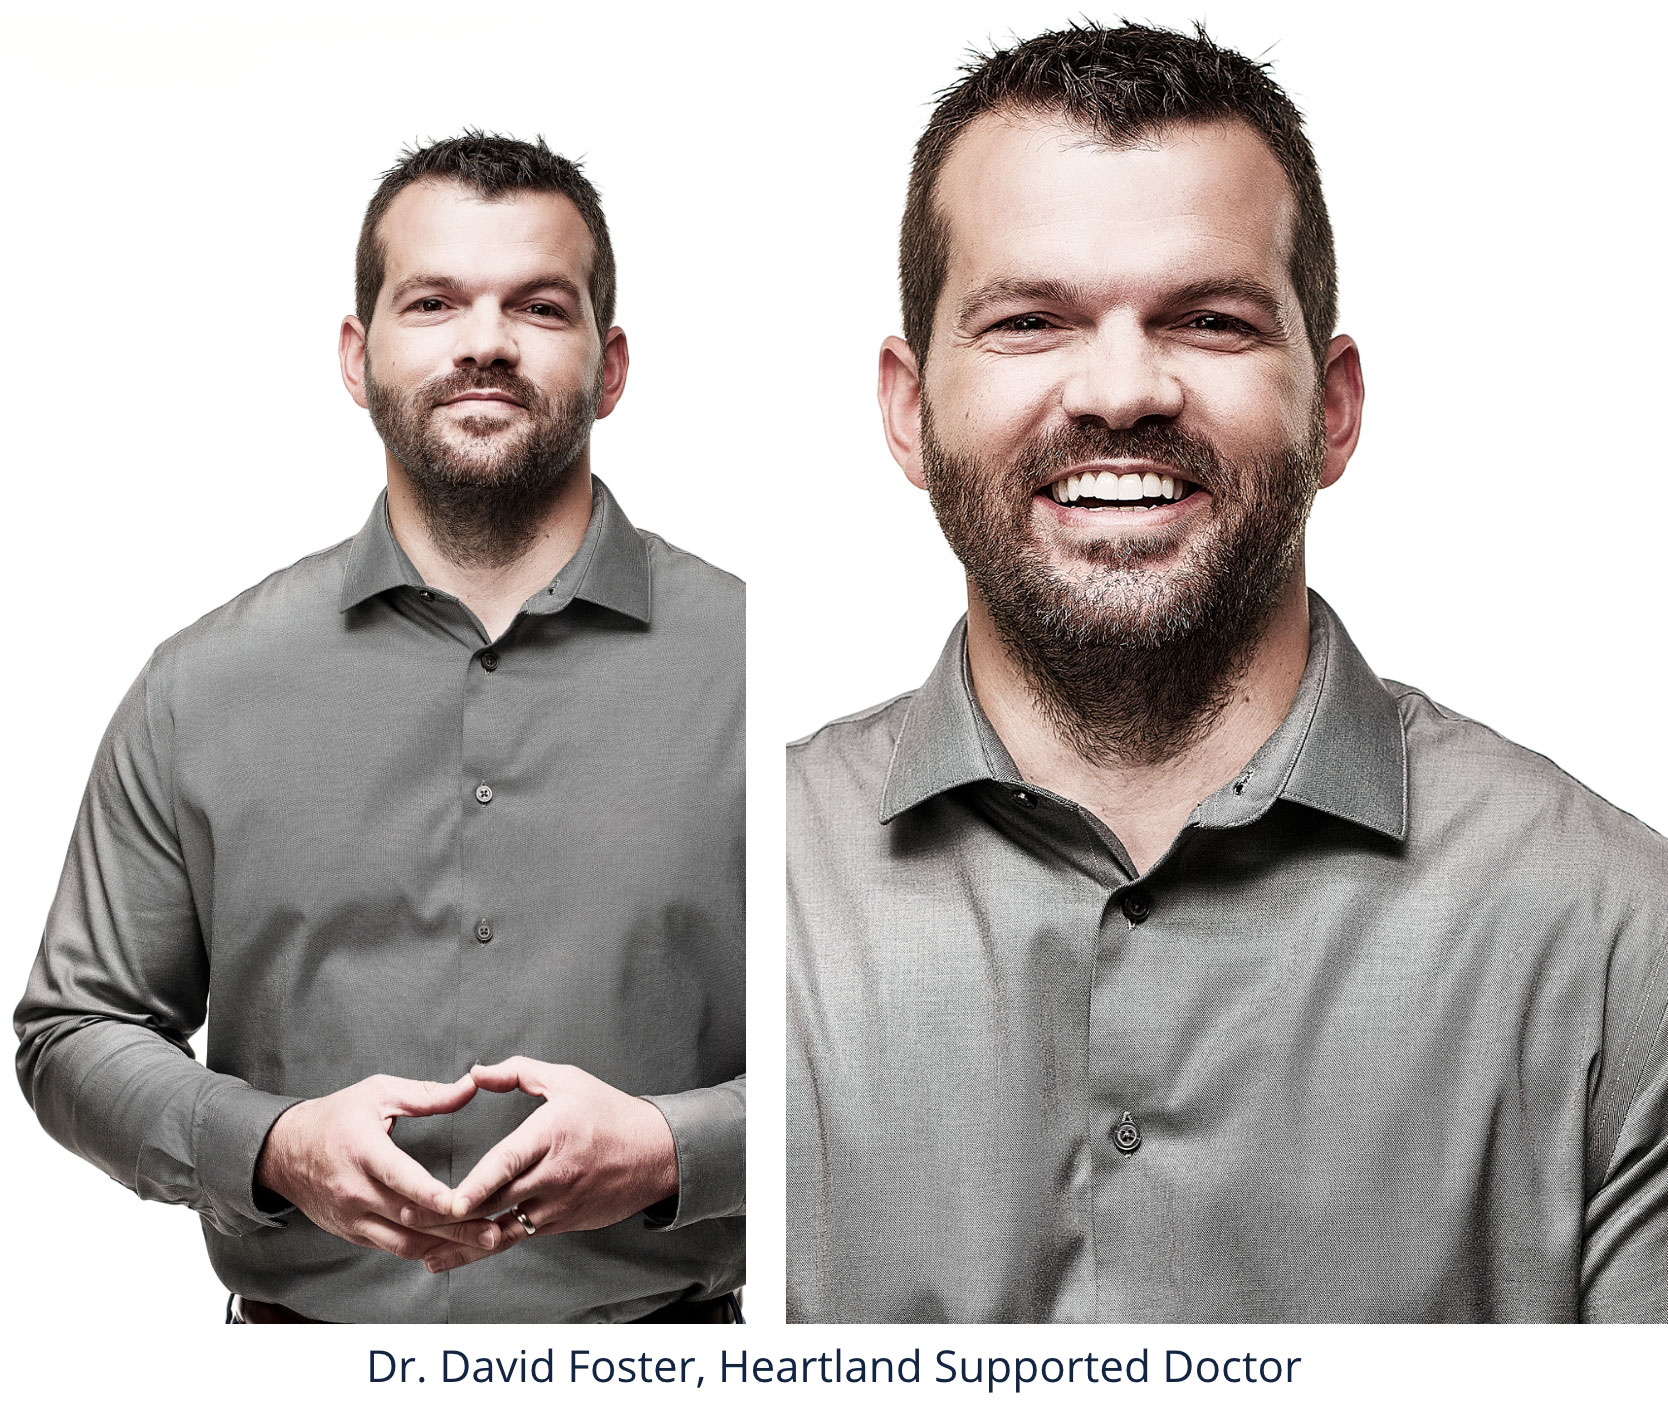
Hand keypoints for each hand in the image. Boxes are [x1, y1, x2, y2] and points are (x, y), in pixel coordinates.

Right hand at [256, 1073, 503, 1260]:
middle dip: (456, 1226)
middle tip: (496, 1230)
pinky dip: (425, 1250)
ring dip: (446, 1245)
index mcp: (363, 1151)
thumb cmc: (336, 1117)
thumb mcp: (378, 1093)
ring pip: (404, 1242)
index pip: (399, 1178)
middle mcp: (355, 1191)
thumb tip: (470, 1086)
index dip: (431, 1194)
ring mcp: (352, 1217)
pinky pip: (393, 1248)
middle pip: (409, 1218)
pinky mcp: (353, 1233)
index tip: (462, 1202)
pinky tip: (455, 1247)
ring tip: (485, 1243)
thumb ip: (427, 1094)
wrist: (283, 1153)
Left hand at [412, 1058, 677, 1272]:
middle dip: (455, 1216)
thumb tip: (475, 1073)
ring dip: (466, 1243)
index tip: (450, 1200)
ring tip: (426, 1255)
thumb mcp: (568, 1080)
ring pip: (505, 1229)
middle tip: (410, 1222)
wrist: (656, 1154)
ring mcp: (559, 1204)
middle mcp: (555, 1174)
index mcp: (552, 1134)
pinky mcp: (562, 1223)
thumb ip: (518, 1072)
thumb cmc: (608, 1112)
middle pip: (498, 1201)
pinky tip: (459, 1256)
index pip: (510, 1162)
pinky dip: (487, 1248)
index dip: (479, 1184)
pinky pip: (519, 1237)